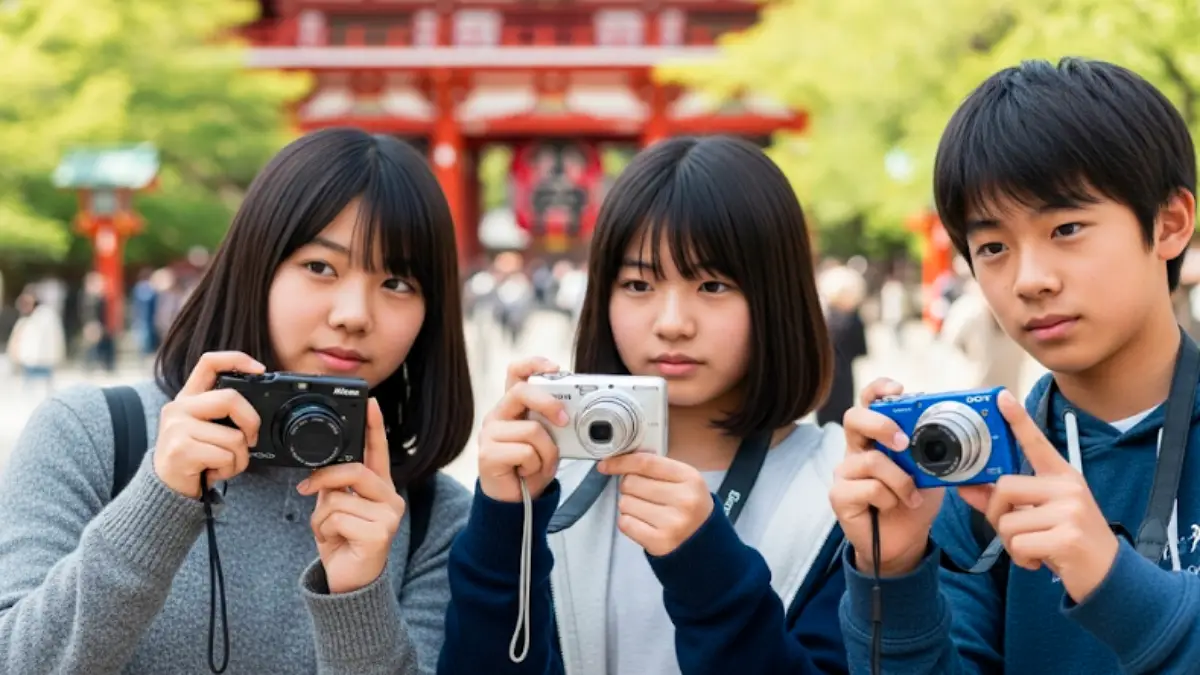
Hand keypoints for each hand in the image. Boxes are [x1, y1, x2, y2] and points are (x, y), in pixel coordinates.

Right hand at [154, 351, 263, 498]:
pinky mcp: (181, 450)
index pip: (209, 362)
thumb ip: (223, 413)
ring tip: (224, 463)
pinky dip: (229, 469)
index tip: (260, 369)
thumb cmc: (194, 457)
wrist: (167, 489)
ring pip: (234, 436)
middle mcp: (179, 408)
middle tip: (250, 439)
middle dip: (251, 422)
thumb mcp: (205, 428)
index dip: (237, 359)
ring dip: (239, 457)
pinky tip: (214, 472)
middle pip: (230, 399)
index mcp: (188, 397)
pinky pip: (225, 456)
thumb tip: (258, 409)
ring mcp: (177, 428)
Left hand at [297, 398, 406, 593]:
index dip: (373, 426)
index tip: (370, 402)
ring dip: (321, 516)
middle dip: (325, 478)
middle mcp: (390, 498)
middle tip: (307, 488)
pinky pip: (337, 517)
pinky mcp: (380, 534)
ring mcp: (388, 516)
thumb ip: (334, 486)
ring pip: (340, 496)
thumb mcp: (334, 509)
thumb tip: (322, 471)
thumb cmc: (342, 543)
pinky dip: (324, 530)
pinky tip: (334, 542)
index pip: (378, 451)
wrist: (347, 584)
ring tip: (328, 531)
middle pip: (356, 470)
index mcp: (379, 489)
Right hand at [477, 357, 567, 502]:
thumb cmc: (533, 466)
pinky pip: (525, 452)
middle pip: (522, 392)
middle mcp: (498, 415)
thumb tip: (573, 411)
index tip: (555, 368)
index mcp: (513, 406)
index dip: (534, 364)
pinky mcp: (487, 454)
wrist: (516, 501)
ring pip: (532, 430)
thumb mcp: (550, 438)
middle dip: (549, 404)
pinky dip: (536, 466)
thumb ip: (555, 421)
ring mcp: (489, 433)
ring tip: (540, 464)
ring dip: (547, 452)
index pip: (516, 372)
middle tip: (565, 420)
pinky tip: (526, 472)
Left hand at [598, 452, 712, 556]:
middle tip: (644, 495)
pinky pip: (625, 523)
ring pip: (625, 503)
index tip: (606, 464)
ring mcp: (672, 522)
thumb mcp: (684, 481)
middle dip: (629, 487)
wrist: (704, 543)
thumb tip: (621, 460)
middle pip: (631, 482)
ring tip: (647, 511)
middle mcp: (683, 499)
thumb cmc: (689, 507)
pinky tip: (644, 523)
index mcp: (690, 478)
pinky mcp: (659, 541)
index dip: (621, 462)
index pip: (646, 463)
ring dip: (629, 506)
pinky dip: (628, 522)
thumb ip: (657, 468)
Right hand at [829, 378, 944, 576]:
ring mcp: (844, 471)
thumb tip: (966, 436)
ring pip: (870, 460)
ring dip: (900, 480)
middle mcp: (856, 448)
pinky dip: (889, 498)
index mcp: (877, 436)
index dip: (879, 389)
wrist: (904, 540)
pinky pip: (867, 488)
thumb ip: (938, 453)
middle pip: (854, 418)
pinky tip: (892, 506)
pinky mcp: (839, 495)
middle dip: (881, 425)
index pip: (870, 401)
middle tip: (903, 442)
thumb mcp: (932, 473)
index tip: (898, 390)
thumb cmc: (914, 501)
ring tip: (911, 496)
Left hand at [958, 390, 1118, 602]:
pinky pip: (1018, 543)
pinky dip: (1021, 558)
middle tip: (1016, 533)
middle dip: (997, 515)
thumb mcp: (1040, 516)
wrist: (1108, 575)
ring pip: (1007, 521)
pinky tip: (1040, 561)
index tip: (1001, 398)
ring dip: (1011, 543)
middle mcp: (1067, 488)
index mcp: (1062, 477)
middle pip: (1004, 488)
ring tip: (1034, 548)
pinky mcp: (1067, 536)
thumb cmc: (1068, 541)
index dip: (1017, 420)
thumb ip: (1005, 502)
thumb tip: (968, 489)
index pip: (1036, 443)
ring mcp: (1070, 511)